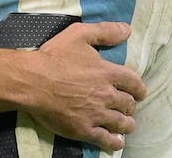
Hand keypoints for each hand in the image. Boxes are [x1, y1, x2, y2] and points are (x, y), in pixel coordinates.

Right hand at [25, 21, 144, 151]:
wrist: (32, 81)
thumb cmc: (53, 56)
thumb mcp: (79, 34)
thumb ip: (105, 31)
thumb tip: (128, 30)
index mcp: (108, 72)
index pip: (134, 83)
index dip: (139, 89)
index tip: (139, 93)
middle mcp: (106, 94)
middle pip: (128, 104)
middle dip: (130, 106)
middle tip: (128, 107)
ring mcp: (96, 114)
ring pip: (121, 123)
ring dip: (126, 124)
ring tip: (126, 125)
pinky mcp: (83, 129)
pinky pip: (105, 139)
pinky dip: (114, 142)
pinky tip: (117, 142)